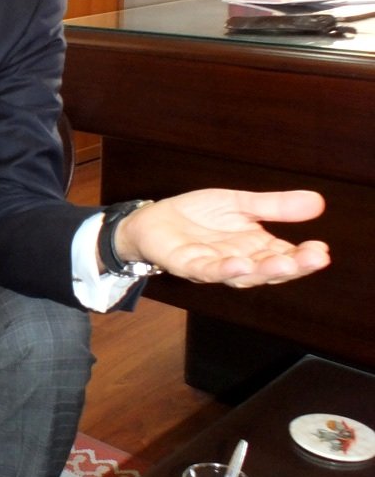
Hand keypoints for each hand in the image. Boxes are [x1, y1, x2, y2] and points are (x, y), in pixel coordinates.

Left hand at [115, 189, 329, 287]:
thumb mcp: (239, 203)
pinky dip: (224, 269)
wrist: (153, 219)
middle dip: (292, 265)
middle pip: (268, 269)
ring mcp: (213, 266)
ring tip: (285, 263)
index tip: (322, 250)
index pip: (284, 256)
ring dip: (263, 270)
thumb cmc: (197, 215)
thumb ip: (274, 206)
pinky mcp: (186, 265)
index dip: (303, 256)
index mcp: (254, 248)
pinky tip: (239, 263)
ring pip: (242, 275)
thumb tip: (318, 201)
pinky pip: (207, 270)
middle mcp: (238, 262)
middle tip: (315, 258)